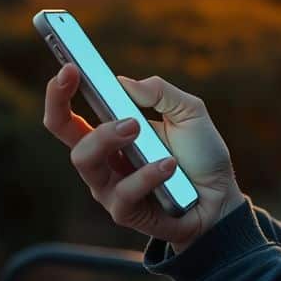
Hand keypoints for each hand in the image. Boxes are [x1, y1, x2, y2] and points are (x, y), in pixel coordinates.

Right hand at [43, 63, 245, 251]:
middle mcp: (102, 158)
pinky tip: (169, 165)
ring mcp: (109, 187)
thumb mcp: (189, 111)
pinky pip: (123, 193)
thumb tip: (124, 83)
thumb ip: (160, 92)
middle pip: (64, 131)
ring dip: (109, 137)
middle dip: (67, 107)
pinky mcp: (124, 212)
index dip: (59, 91)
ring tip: (138, 126)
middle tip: (99, 90)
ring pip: (86, 161)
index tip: (68, 68)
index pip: (70, 113)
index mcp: (110, 133)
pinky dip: (147, 174)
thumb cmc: (201, 153)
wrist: (221, 198)